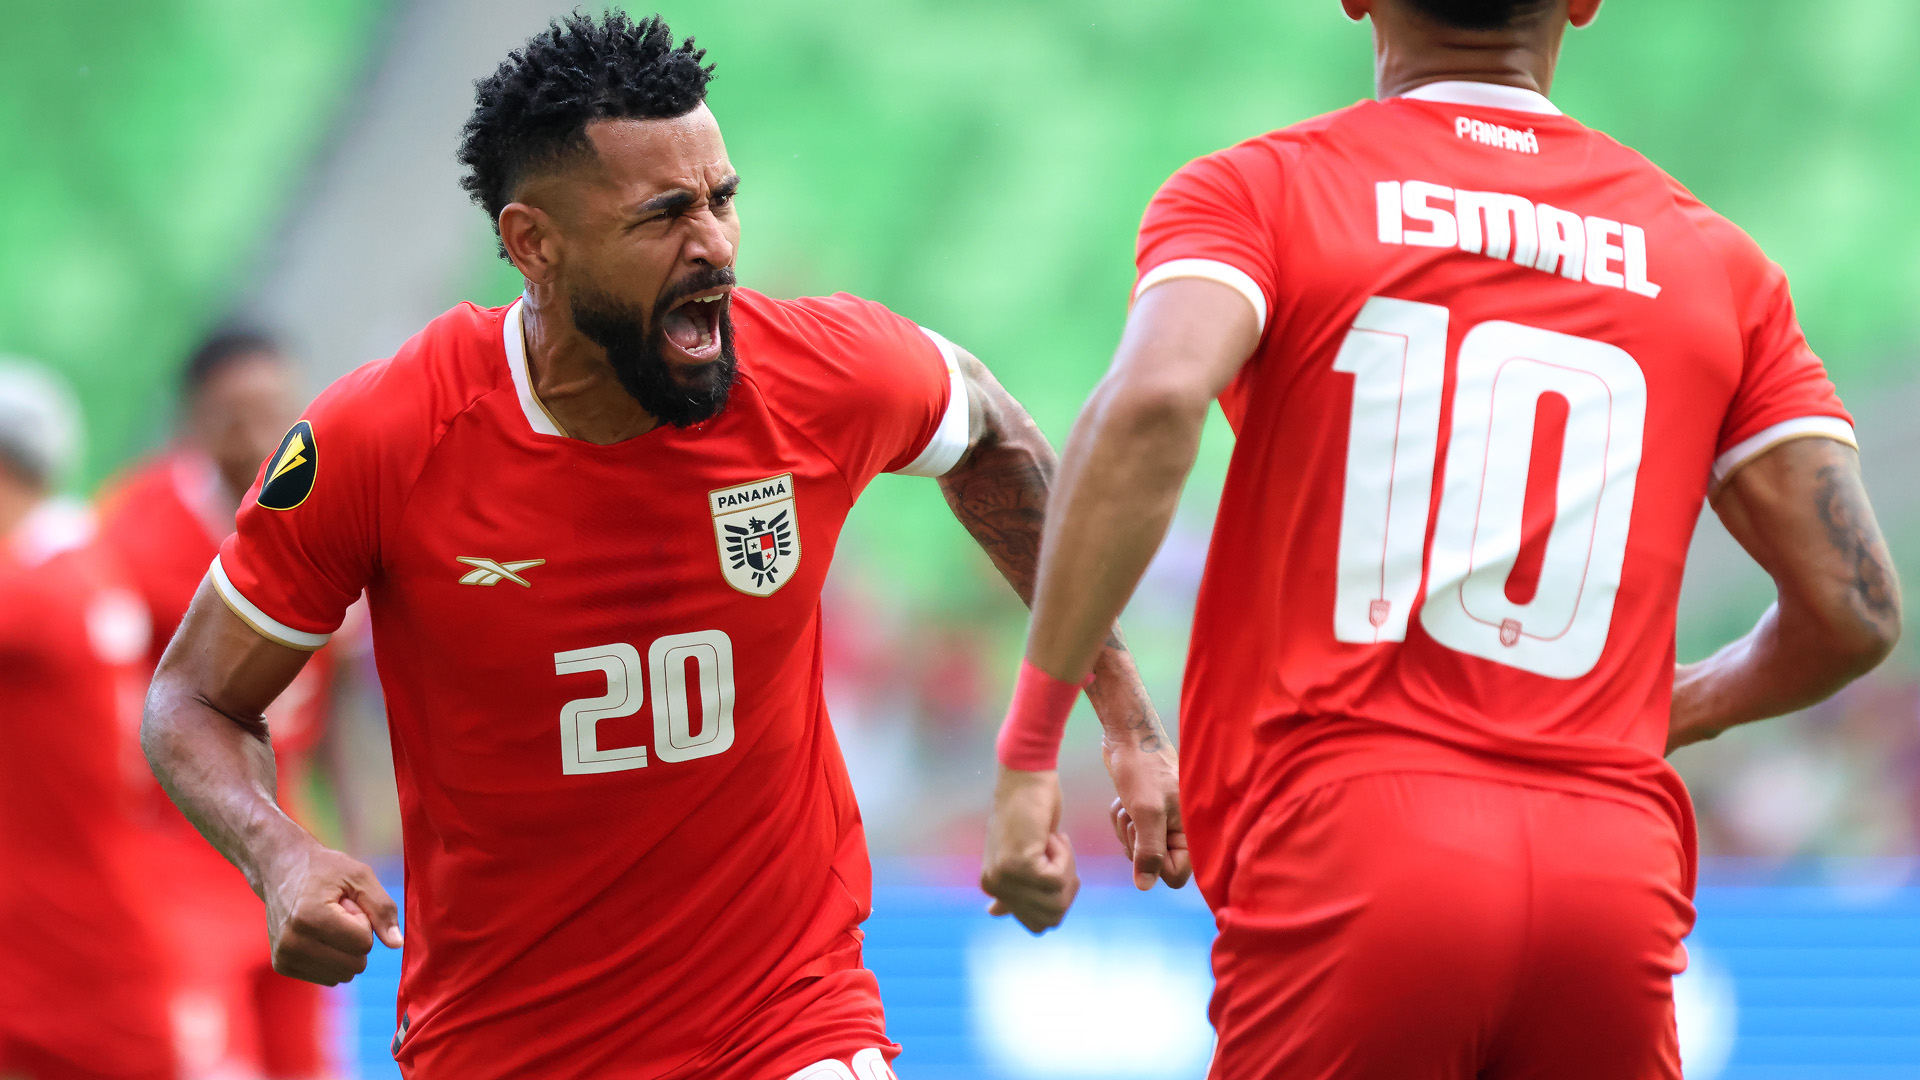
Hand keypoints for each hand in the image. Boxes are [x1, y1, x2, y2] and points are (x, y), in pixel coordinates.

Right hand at [259, 838, 401, 984]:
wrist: (279, 869)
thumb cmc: (324, 869)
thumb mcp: (359, 876)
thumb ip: (382, 908)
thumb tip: (396, 944)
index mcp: (310, 917)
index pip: (363, 944)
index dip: (364, 922)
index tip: (347, 903)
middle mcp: (292, 942)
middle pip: (355, 964)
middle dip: (356, 939)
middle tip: (338, 913)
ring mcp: (284, 957)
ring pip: (343, 975)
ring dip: (345, 951)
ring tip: (327, 923)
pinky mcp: (282, 965)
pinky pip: (328, 977)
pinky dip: (332, 959)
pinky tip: (318, 935)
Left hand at [981, 767, 1078, 933]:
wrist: (1027, 776)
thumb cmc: (1031, 812)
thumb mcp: (1023, 855)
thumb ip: (1012, 888)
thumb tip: (994, 914)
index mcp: (993, 888)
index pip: (1039, 925)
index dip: (1060, 898)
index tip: (1052, 865)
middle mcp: (993, 886)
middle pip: (1052, 918)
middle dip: (1067, 886)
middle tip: (1055, 852)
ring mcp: (1004, 877)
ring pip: (1057, 900)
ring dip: (1067, 868)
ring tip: (1050, 842)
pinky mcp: (1018, 864)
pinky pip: (1058, 879)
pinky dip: (1065, 856)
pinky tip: (1050, 836)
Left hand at [1103, 737, 1191, 890]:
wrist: (1131, 736)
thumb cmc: (1142, 770)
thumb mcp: (1147, 813)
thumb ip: (1149, 852)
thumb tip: (1145, 887)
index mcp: (1192, 833)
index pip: (1174, 876)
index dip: (1154, 862)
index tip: (1147, 837)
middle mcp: (1182, 831)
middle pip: (1152, 864)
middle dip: (1136, 841)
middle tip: (1137, 815)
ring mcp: (1165, 822)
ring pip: (1138, 848)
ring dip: (1127, 827)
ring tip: (1130, 802)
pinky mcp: (1149, 814)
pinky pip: (1130, 832)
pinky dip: (1122, 817)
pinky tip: (1124, 798)